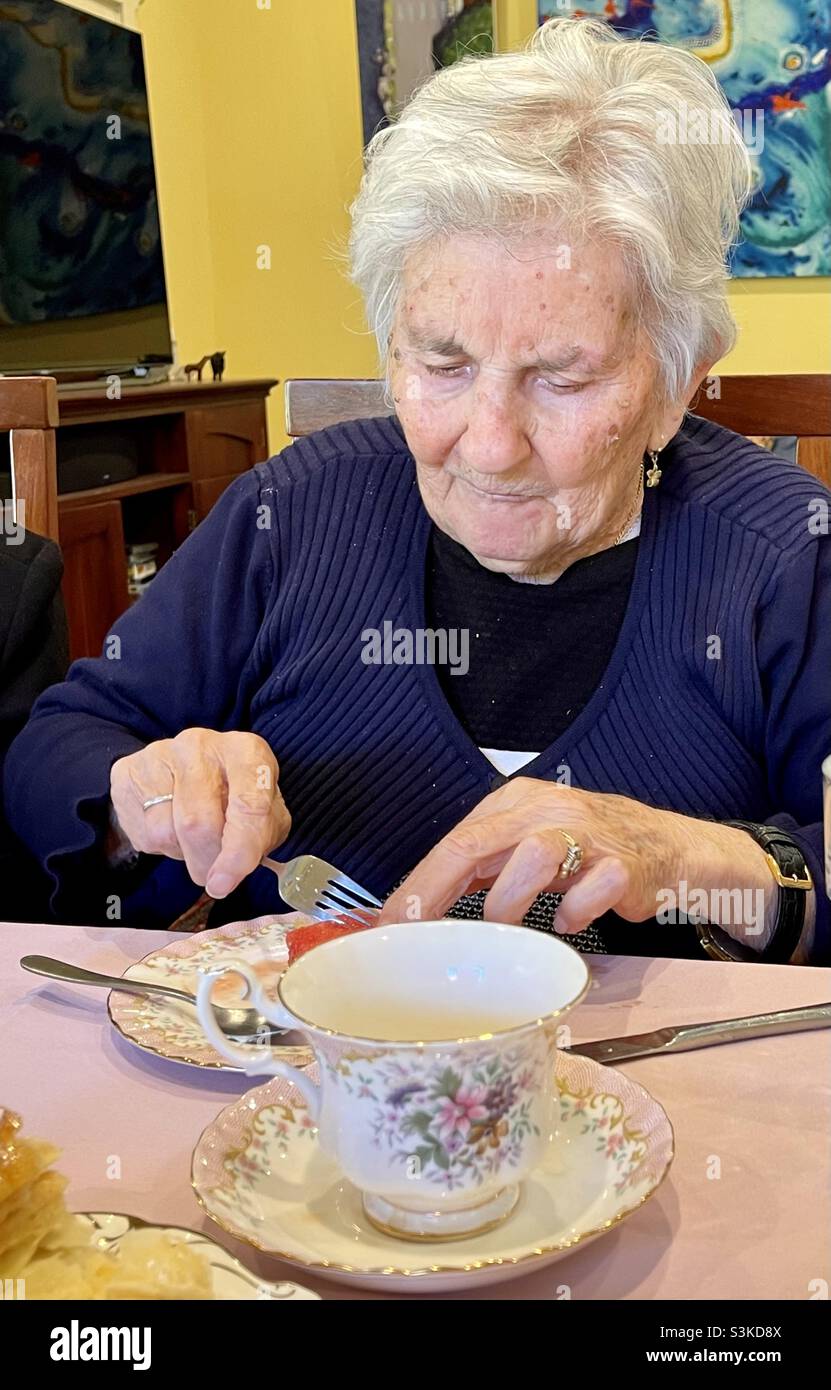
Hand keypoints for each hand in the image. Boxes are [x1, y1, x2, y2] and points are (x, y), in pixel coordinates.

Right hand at [109, 728, 289, 897]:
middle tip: (212, 873)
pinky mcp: (128, 771)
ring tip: (192, 840)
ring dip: (182, 854)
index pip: (247, 805)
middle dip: (206, 862)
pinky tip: (170, 826)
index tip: (224, 884)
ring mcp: (160, 753)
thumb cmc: (233, 795)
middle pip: (199, 823)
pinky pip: (141, 830)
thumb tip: (234, 869)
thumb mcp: (265, 813)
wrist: (183, 771)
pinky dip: (158, 846)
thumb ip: (261, 837)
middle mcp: (201, 745)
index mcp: (245, 751)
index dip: (238, 853)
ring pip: (166, 832)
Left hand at [378, 778, 775, 937]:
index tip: (392, 924)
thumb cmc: (587, 850)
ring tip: (506, 928)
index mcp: (518, 802)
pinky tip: (572, 921)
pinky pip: (591, 890)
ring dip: (508, 902)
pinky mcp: (624, 865)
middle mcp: (549, 809)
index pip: (455, 840)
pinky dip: (575, 912)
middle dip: (437, 891)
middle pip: (478, 843)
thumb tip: (421, 907)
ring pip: (533, 857)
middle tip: (417, 933)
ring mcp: (589, 834)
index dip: (418, 884)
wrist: (669, 848)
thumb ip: (483, 867)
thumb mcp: (529, 845)